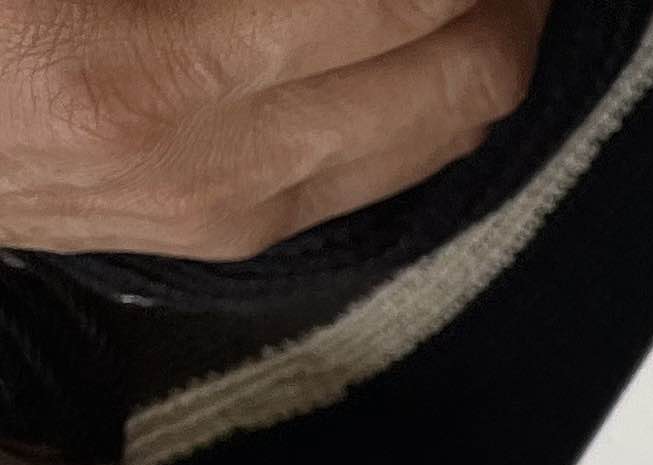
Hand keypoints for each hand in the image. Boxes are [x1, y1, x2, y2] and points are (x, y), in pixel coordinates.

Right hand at [0, 0, 550, 259]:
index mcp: (140, 72)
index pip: (392, 0)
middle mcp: (203, 159)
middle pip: (462, 72)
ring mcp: (223, 207)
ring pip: (448, 129)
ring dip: (484, 29)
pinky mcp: (224, 225)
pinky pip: (389, 159)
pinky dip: (430, 81)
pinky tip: (418, 21)